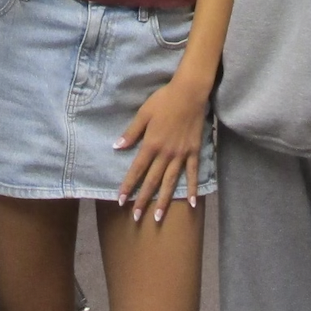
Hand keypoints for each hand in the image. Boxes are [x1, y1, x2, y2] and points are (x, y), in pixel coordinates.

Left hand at [113, 74, 207, 222]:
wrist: (189, 93)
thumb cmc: (164, 100)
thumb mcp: (143, 113)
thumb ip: (131, 132)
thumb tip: (117, 147)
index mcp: (151, 144)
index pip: (137, 170)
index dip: (128, 186)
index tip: (120, 201)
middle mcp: (166, 153)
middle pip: (152, 180)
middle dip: (143, 200)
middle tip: (136, 217)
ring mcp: (181, 154)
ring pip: (170, 182)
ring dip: (164, 200)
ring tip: (158, 217)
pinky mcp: (194, 152)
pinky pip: (192, 174)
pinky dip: (192, 189)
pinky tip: (192, 204)